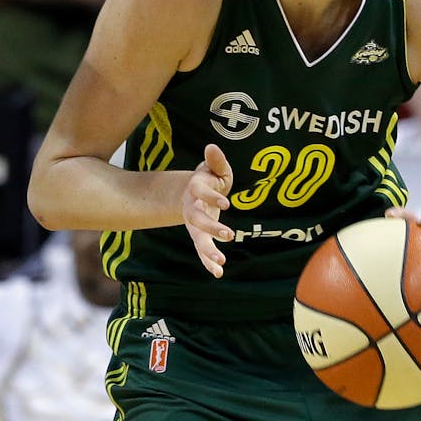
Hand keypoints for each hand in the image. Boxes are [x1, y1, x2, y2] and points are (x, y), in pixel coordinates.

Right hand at [184, 144, 234, 277]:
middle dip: (211, 227)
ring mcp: (194, 224)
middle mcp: (191, 207)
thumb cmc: (210, 179)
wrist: (193, 193)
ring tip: (221, 263)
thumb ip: (216, 161)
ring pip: (197, 238)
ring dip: (208, 250)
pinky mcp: (199, 235)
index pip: (201, 193)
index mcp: (195, 188)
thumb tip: (212, 147)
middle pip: (196, 218)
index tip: (226, 203)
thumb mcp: (215, 169)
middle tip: (228, 235)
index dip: (212, 197)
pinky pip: (201, 250)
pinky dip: (208, 262)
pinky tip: (218, 272)